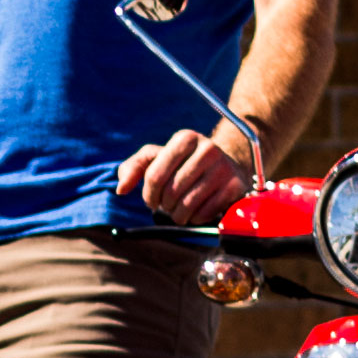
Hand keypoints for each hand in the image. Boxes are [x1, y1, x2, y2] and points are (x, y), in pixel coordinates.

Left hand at [116, 128, 248, 226]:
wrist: (226, 166)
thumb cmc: (184, 164)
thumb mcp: (157, 159)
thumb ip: (133, 168)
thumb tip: (121, 189)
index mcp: (185, 138)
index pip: (155, 176)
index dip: (148, 195)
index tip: (151, 201)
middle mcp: (208, 149)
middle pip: (171, 192)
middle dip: (164, 206)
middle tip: (168, 206)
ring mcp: (224, 168)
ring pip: (187, 205)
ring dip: (178, 215)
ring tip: (180, 211)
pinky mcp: (236, 187)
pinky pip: (205, 213)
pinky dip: (196, 218)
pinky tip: (197, 211)